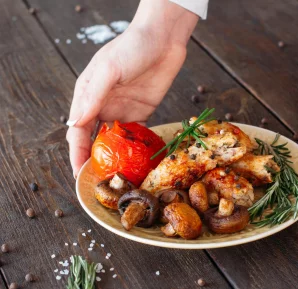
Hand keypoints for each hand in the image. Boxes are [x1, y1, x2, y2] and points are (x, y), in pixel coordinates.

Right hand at [66, 0, 198, 177]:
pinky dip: (135, 148)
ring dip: (115, 158)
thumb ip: (93, 96)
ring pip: (115, 140)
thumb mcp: (109, 69)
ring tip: (119, 177)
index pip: (78, 130)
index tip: (79, 174)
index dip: (77, 153)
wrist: (164, 39)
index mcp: (88, 95)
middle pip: (94, 139)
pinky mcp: (144, 111)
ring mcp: (123, 109)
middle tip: (100, 183)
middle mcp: (103, 105)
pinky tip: (138, 161)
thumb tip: (75, 123)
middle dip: (94, 160)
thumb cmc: (132, 47)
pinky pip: (136, 134)